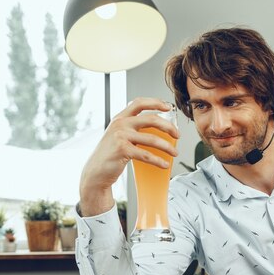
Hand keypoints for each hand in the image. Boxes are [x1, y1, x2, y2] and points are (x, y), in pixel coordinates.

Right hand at [79, 98, 179, 216]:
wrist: (96, 172)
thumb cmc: (111, 154)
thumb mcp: (119, 135)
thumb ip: (133, 128)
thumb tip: (158, 129)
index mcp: (120, 118)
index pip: (139, 103)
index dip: (155, 102)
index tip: (168, 107)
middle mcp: (120, 124)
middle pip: (151, 119)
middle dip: (168, 127)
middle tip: (177, 135)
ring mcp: (121, 136)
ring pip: (152, 139)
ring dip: (167, 147)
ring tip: (175, 153)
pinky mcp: (122, 150)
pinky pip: (146, 155)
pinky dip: (158, 160)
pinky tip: (165, 164)